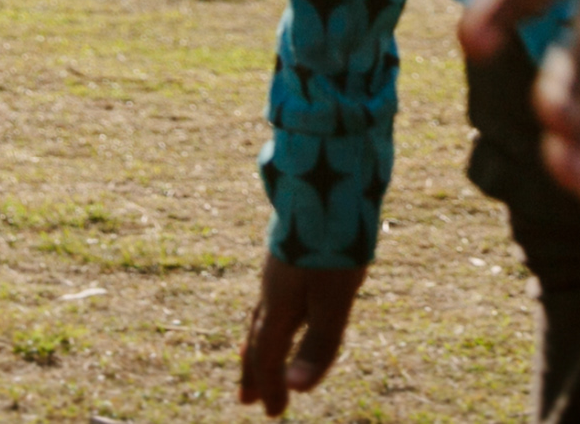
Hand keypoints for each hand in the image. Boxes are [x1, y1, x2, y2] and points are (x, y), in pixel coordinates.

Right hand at [235, 256, 364, 414]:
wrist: (328, 178)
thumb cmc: (334, 243)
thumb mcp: (333, 299)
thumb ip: (318, 343)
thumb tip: (297, 388)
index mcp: (278, 305)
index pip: (267, 355)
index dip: (270, 385)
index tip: (274, 413)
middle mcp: (272, 288)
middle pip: (259, 338)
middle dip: (254, 371)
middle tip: (246, 398)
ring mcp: (280, 268)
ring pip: (265, 315)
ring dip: (261, 341)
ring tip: (257, 354)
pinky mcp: (293, 252)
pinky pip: (276, 296)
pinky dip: (275, 314)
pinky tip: (287, 305)